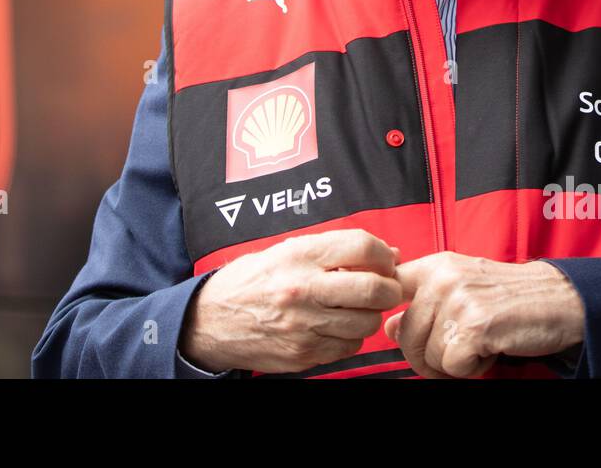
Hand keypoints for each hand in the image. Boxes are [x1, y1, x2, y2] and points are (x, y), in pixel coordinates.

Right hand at [178, 229, 403, 373]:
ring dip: (370, 315)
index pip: (362, 247)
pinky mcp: (304, 353)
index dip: (384, 254)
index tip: (385, 261)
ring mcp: (304, 325)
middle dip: (389, 288)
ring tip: (356, 308)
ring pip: (367, 322)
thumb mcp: (286, 251)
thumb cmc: (253, 281)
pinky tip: (337, 326)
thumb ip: (335, 250)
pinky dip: (351, 337)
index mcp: (299, 255)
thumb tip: (389, 254)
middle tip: (385, 287)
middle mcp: (302, 288)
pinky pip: (349, 346)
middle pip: (374, 289)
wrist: (211, 321)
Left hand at [384, 253, 585, 378]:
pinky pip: (452, 367)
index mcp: (435, 265)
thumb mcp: (461, 288)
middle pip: (405, 335)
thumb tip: (390, 327)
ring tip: (480, 341)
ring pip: (428, 355)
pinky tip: (491, 349)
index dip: (392, 316)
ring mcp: (458, 301)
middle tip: (457, 349)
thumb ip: (423, 303)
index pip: (389, 288)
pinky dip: (472, 368)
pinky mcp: (474, 327)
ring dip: (454, 361)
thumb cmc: (509, 297)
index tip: (402, 327)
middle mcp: (442, 278)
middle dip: (427, 355)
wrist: (559, 299)